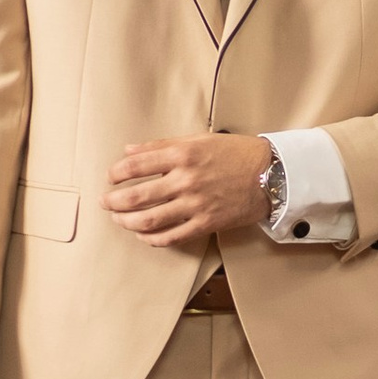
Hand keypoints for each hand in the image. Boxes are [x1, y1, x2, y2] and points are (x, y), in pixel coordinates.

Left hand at [105, 132, 272, 246]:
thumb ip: (162, 145)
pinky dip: (152, 238)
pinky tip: (144, 234)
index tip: (110, 177)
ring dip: (127, 222)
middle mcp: (186, 180)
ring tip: (119, 219)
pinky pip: (171, 236)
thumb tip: (129, 151)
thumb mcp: (198, 140)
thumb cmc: (236, 153)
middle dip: (114, 201)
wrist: (272, 174)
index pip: (135, 165)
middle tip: (105, 202)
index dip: (116, 173)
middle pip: (136, 196)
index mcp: (182, 154)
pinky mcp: (206, 223)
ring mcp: (196, 204)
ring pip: (149, 220)